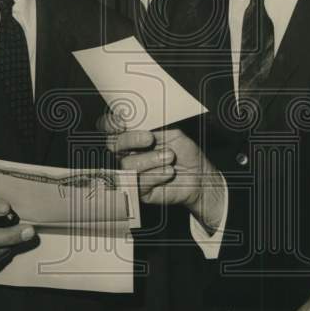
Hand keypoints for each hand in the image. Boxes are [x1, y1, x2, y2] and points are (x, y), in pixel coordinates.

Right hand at [99, 113, 225, 231]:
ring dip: (150, 159)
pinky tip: (169, 172)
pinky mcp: (138, 191)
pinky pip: (139, 182)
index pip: (111, 128)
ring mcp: (130, 172)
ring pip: (125, 165)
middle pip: (113, 145)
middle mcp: (127, 154)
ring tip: (169, 157)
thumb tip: (137, 119)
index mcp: (132, 137)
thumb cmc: (184, 152)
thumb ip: (152, 126)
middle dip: (130, 139)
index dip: (111, 124)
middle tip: (150, 138)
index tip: (122, 122)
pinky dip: (156, 175)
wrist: (198, 175)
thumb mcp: (171, 131)